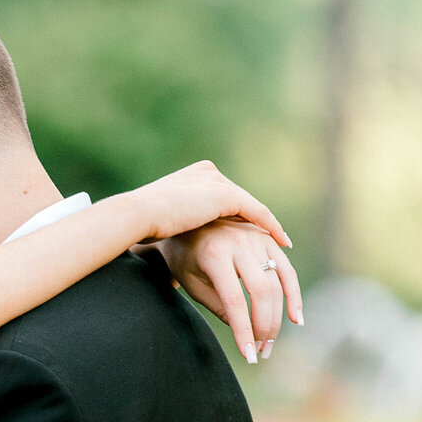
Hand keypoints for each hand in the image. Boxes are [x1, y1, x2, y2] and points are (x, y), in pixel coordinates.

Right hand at [135, 160, 289, 250]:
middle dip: (255, 223)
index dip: (237, 218)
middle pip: (239, 201)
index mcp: (193, 176)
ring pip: (250, 207)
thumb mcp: (166, 222)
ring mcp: (218, 181)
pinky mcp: (226, 195)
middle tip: (272, 241)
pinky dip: (271, 227)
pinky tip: (282, 242)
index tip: (249, 234)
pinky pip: (257, 213)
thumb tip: (174, 248)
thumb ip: (179, 226)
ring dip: (267, 227)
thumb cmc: (142, 227)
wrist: (139, 215)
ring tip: (281, 245)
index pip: (222, 197)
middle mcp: (208, 173)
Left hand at [160, 221, 302, 362]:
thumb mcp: (193, 283)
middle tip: (262, 351)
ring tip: (270, 342)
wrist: (188, 221)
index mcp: (214, 255)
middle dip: (264, 326)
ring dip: (279, 317)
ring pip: (277, 283)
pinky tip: (296, 318)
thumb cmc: (186, 258)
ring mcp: (256, 237)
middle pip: (261, 291)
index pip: (234, 300)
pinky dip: (293, 294)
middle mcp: (238, 243)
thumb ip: (219, 306)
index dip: (243, 330)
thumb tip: (245, 333)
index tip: (249, 355)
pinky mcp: (267, 237)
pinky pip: (286, 269)